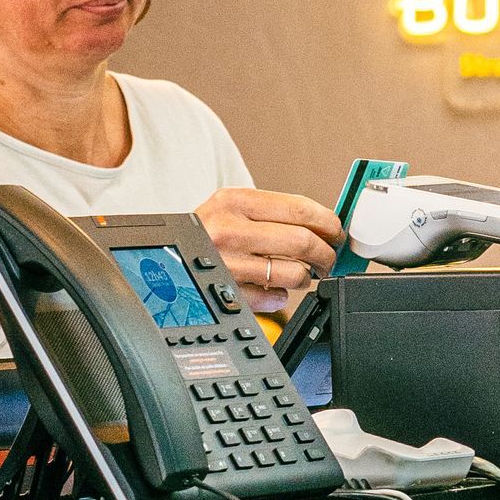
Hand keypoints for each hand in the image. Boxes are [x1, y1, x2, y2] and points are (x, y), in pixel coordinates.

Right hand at [197, 187, 342, 311]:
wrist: (162, 257)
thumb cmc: (206, 232)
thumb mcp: (230, 208)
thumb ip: (272, 212)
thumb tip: (324, 224)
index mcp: (234, 201)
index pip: (299, 208)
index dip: (328, 222)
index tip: (337, 232)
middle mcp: (228, 230)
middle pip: (302, 241)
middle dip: (326, 253)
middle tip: (329, 258)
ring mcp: (226, 263)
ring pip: (293, 272)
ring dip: (307, 277)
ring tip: (303, 274)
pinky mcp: (226, 292)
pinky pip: (273, 298)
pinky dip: (282, 297)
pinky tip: (275, 289)